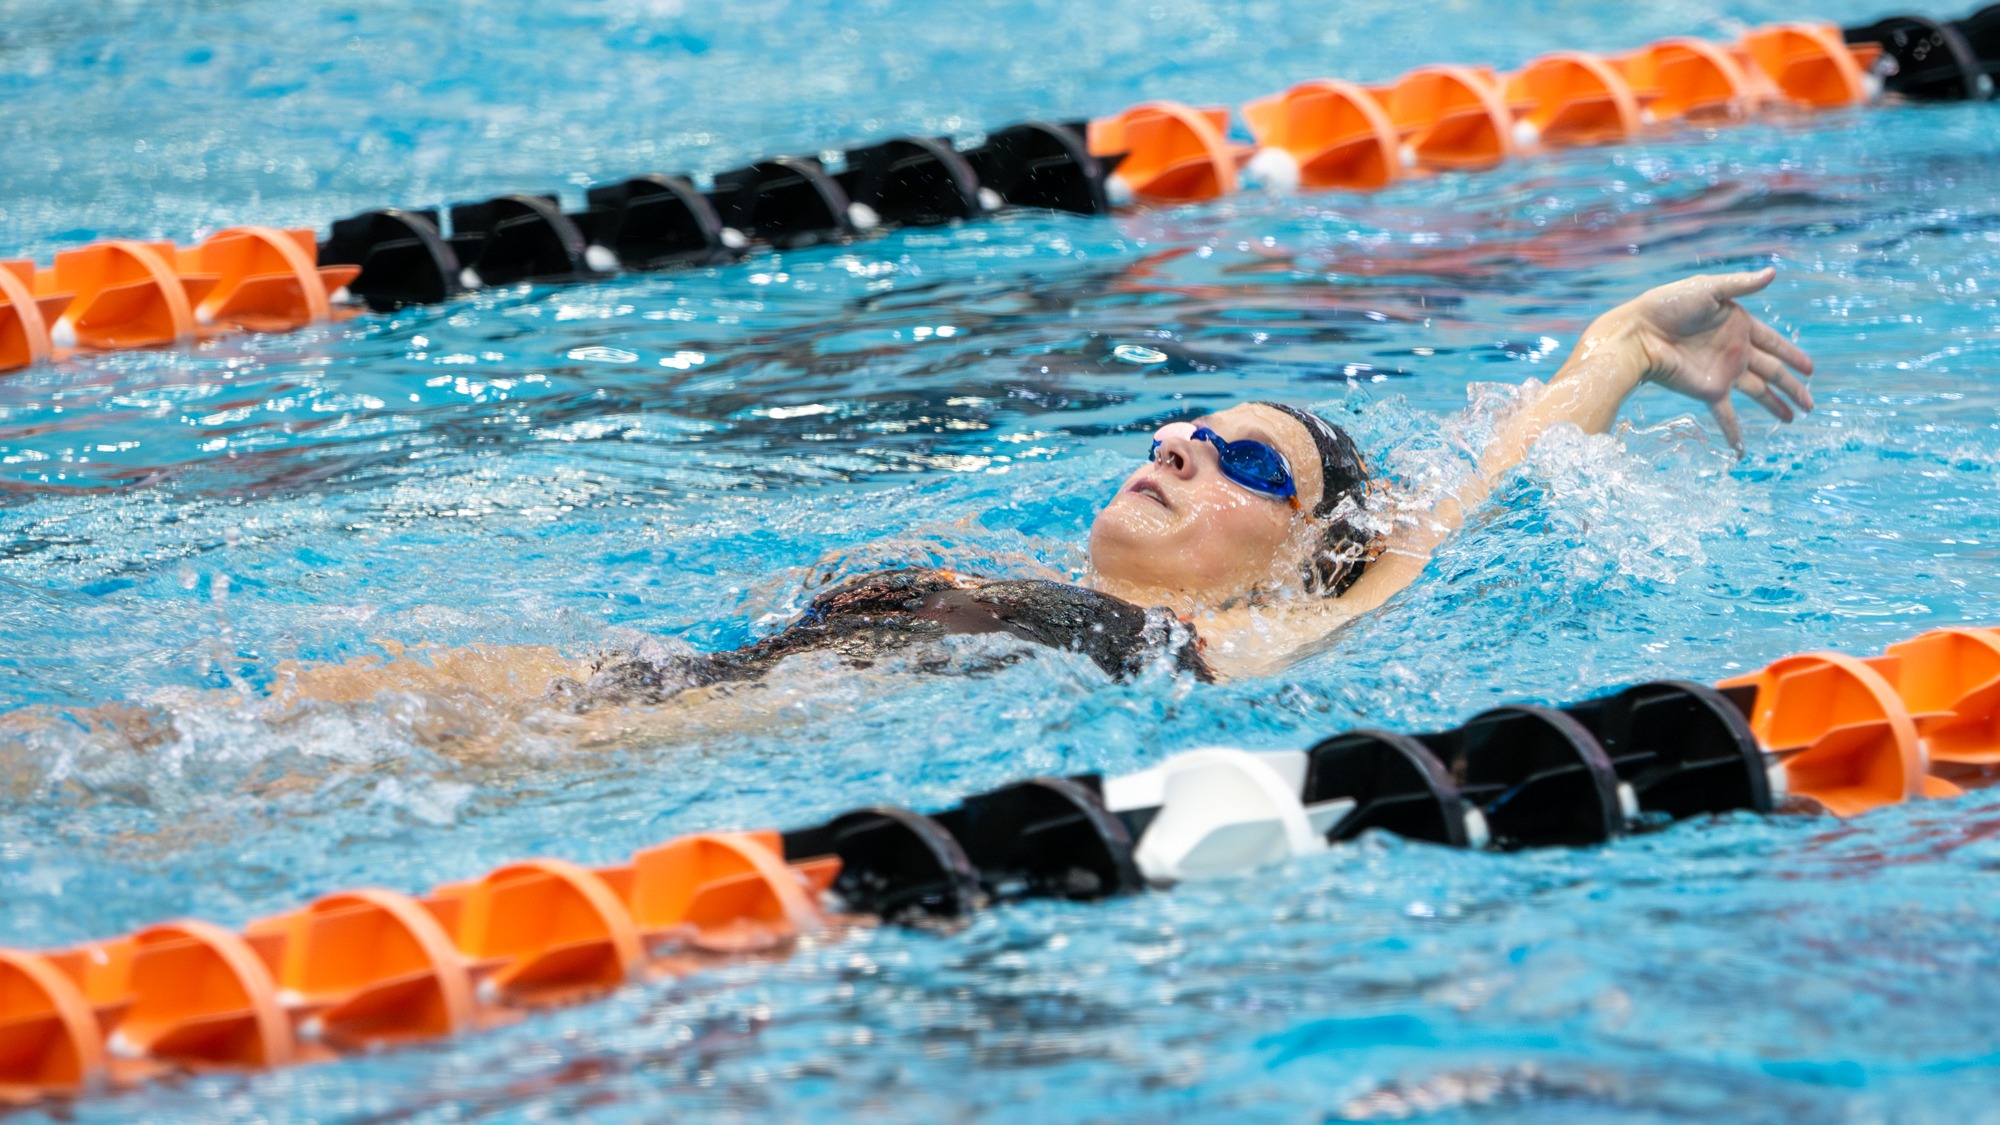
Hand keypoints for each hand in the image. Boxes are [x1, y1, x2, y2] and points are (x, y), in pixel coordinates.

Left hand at [1616, 267, 1815, 451]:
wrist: (1638, 332)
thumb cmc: (1668, 305)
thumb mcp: (1708, 289)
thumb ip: (1740, 285)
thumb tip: (1772, 273)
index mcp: (1738, 325)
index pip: (1774, 343)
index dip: (1793, 355)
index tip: (1810, 369)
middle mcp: (1734, 351)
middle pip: (1772, 372)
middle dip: (1793, 387)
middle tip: (1811, 404)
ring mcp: (1722, 372)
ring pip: (1758, 393)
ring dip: (1775, 406)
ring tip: (1793, 418)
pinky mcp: (1707, 391)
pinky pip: (1725, 415)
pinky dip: (1733, 433)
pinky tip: (1741, 450)